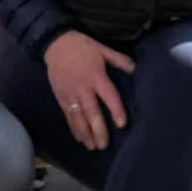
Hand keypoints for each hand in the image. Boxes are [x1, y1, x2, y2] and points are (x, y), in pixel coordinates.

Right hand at [44, 30, 133, 150]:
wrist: (55, 43)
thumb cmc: (82, 47)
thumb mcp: (102, 49)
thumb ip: (119, 60)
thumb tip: (136, 69)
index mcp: (96, 76)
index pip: (108, 96)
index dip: (115, 110)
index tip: (121, 124)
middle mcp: (83, 88)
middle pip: (92, 112)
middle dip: (98, 130)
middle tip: (104, 145)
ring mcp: (70, 94)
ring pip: (78, 118)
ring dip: (85, 133)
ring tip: (92, 147)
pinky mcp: (61, 97)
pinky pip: (68, 116)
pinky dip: (74, 128)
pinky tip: (80, 138)